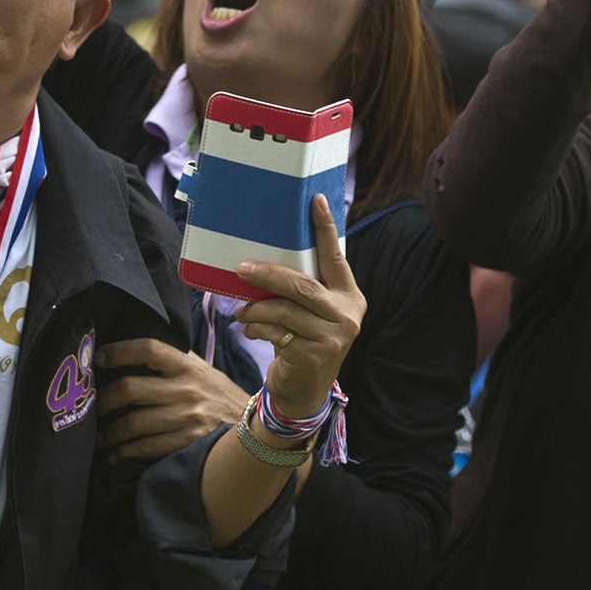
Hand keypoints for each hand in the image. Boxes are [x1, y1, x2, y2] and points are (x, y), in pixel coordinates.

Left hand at [94, 338, 246, 461]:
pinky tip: (116, 454)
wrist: (252, 428)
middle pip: (130, 389)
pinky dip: (125, 453)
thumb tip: (131, 353)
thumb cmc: (218, 397)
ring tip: (102, 435)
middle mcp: (187, 390)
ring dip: (110, 432)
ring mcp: (187, 418)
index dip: (119, 351)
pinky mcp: (187, 443)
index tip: (99, 358)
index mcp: (188, 367)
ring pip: (133, 423)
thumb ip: (173, 362)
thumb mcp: (202, 371)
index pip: (148, 349)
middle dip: (104, 399)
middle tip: (94, 406)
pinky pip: (145, 448)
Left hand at [234, 195, 365, 420]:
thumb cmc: (301, 341)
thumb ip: (299, 290)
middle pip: (303, 285)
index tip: (314, 199)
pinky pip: (276, 332)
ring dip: (255, 308)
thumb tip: (260, 259)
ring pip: (284, 310)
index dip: (325, 228)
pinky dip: (257, 329)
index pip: (336, 257)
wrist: (304, 390)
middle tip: (241, 268)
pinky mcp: (316, 355)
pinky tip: (250, 331)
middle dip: (268, 274)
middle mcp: (348, 313)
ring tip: (241, 311)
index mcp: (349, 295)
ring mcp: (334, 336)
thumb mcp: (308, 313)